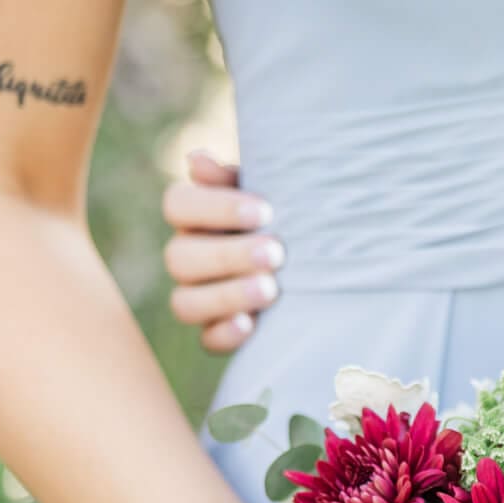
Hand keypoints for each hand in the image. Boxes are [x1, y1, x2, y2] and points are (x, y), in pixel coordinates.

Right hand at [162, 150, 282, 353]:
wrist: (326, 262)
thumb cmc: (293, 217)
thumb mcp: (274, 193)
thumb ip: (237, 177)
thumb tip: (196, 161)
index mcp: (197, 217)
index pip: (178, 205)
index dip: (215, 207)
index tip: (266, 211)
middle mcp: (190, 257)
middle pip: (180, 257)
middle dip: (229, 255)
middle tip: (276, 252)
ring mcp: (201, 298)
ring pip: (185, 303)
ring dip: (226, 296)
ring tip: (271, 289)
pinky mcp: (219, 333)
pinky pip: (207, 340)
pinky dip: (225, 334)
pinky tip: (252, 325)